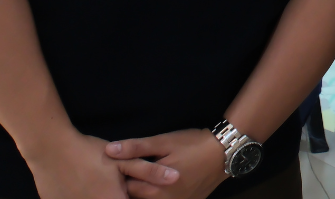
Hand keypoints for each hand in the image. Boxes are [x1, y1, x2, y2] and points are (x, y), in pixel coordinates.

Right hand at [23, 129, 177, 198]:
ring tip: (96, 181)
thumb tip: (176, 177)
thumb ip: (151, 171)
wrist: (50, 150)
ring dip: (99, 195)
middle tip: (109, 182)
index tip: (131, 189)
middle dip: (121, 194)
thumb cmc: (89, 154)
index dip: (138, 196)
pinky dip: (82, 196)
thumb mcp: (124, 161)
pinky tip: (82, 184)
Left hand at [107, 130, 226, 198]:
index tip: (118, 165)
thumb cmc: (192, 145)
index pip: (124, 188)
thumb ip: (136, 148)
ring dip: (144, 190)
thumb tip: (108, 151)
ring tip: (145, 176)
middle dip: (130, 184)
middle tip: (130, 169)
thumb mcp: (164, 142)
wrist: (225, 153)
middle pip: (135, 197)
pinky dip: (160, 193)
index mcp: (153, 188)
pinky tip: (161, 183)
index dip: (119, 176)